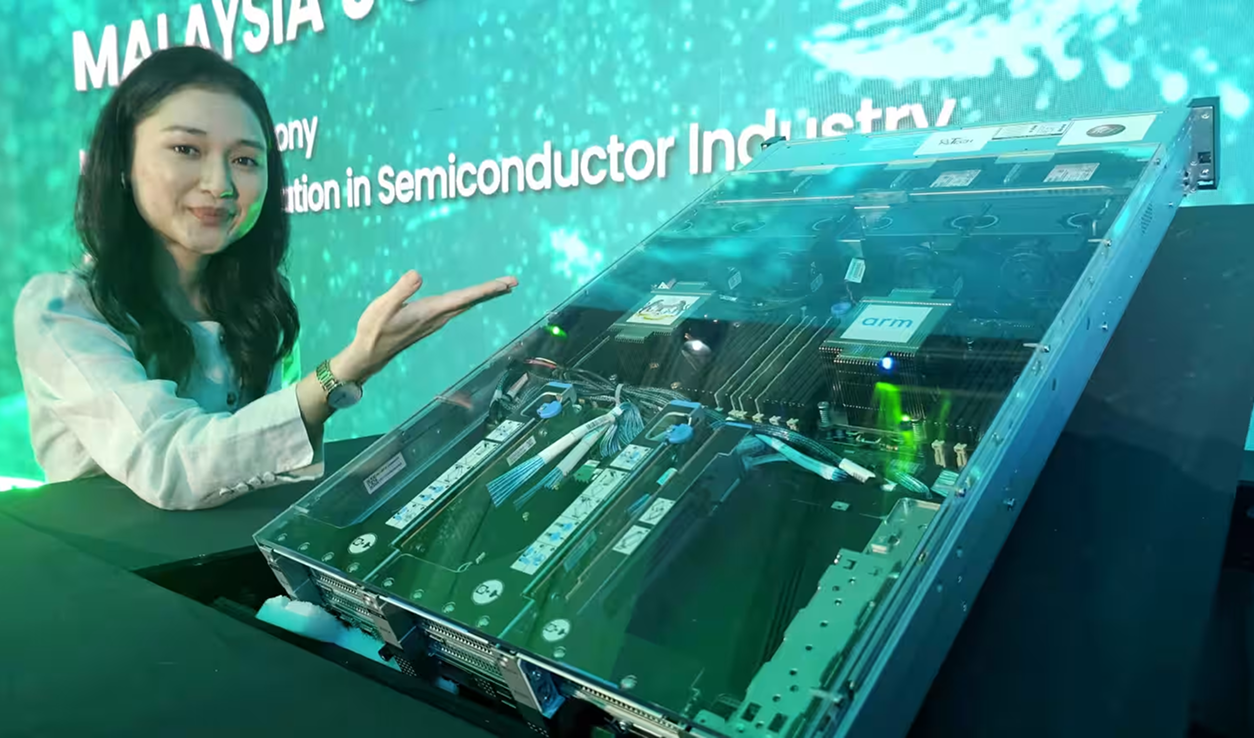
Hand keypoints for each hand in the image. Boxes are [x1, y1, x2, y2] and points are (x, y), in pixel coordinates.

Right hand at [337, 270, 517, 380]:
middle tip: (513, 281)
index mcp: (430, 311)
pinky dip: (469, 298)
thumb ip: (401, 290)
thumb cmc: (374, 330)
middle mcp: (438, 317)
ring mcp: (435, 320)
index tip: (505, 284)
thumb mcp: (382, 307)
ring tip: (501, 286)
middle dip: (492, 291)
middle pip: (471, 301)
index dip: (486, 290)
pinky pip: (456, 306)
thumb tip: (417, 274)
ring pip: (465, 304)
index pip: (464, 298)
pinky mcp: (430, 320)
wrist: (370, 354)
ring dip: (483, 294)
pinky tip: (471, 296)